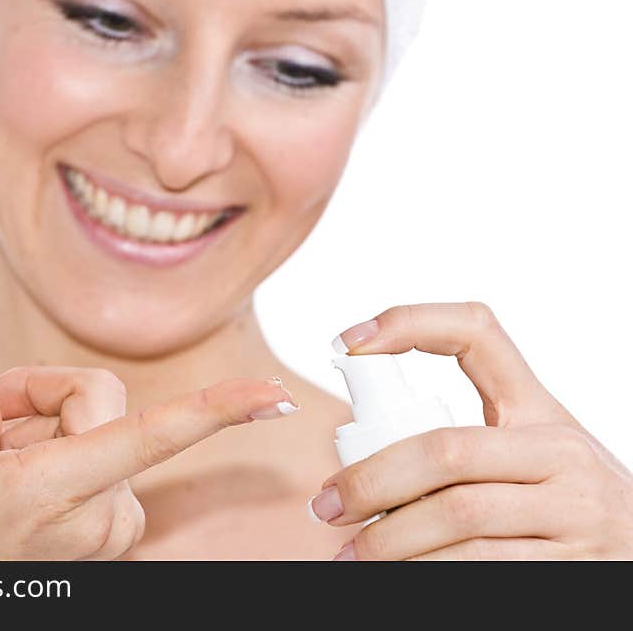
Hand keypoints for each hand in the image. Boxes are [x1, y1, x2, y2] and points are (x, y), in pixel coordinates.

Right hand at [0, 367, 296, 558]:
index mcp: (52, 494)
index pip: (151, 438)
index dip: (216, 411)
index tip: (273, 396)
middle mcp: (100, 513)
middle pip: (102, 400)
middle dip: (44, 394)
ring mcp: (114, 522)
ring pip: (104, 422)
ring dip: (50, 424)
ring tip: (0, 459)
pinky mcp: (119, 521)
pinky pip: (107, 449)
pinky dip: (67, 447)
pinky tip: (25, 473)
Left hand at [310, 302, 632, 559]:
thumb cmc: (562, 506)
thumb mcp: (530, 460)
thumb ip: (465, 448)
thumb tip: (361, 451)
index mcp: (540, 411)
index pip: (476, 332)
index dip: (408, 323)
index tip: (346, 344)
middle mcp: (563, 452)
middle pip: (444, 450)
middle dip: (370, 480)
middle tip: (326, 506)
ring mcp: (576, 512)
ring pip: (456, 516)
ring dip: (388, 540)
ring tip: (351, 554)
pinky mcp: (575, 568)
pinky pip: (480, 568)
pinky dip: (426, 573)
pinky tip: (398, 578)